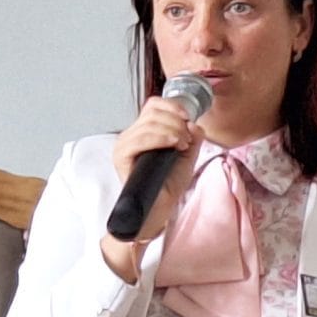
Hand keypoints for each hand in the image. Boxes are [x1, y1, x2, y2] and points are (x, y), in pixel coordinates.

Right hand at [99, 95, 205, 278]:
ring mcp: (124, 146)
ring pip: (148, 122)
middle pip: (152, 111)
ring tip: (181, 145)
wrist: (158, 210)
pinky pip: (140, 138)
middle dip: (176, 121)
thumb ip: (192, 139)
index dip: (172, 106)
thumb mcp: (186, 158)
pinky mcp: (121, 157)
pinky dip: (161, 137)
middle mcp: (130, 136)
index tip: (188, 118)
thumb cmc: (167, 187)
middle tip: (186, 139)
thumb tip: (195, 123)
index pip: (153, 105)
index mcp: (143, 133)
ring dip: (172, 130)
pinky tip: (174, 145)